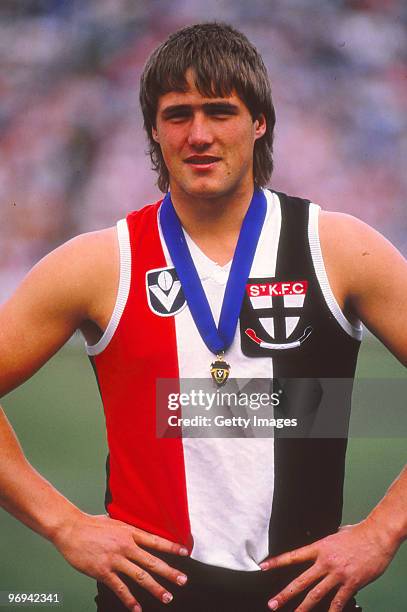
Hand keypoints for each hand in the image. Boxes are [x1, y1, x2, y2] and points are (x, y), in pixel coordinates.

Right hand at [52, 512, 188, 610]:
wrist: (71, 528)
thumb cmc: (91, 524)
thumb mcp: (115, 522)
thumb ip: (128, 530)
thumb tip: (139, 533)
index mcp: (129, 532)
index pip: (155, 540)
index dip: (172, 547)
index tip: (185, 553)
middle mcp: (125, 545)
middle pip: (152, 561)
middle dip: (169, 572)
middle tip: (182, 580)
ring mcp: (115, 559)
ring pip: (140, 576)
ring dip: (155, 588)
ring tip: (167, 597)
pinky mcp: (103, 571)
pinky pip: (120, 588)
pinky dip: (130, 600)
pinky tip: (137, 608)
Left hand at [260, 519, 396, 610]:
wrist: (376, 536)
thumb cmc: (358, 533)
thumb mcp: (336, 533)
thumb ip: (327, 543)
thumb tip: (322, 545)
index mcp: (320, 548)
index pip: (293, 556)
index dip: (277, 562)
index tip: (263, 567)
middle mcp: (326, 562)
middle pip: (301, 581)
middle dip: (285, 594)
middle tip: (273, 603)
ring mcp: (337, 574)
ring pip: (316, 594)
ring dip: (303, 607)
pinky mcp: (351, 584)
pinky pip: (338, 601)